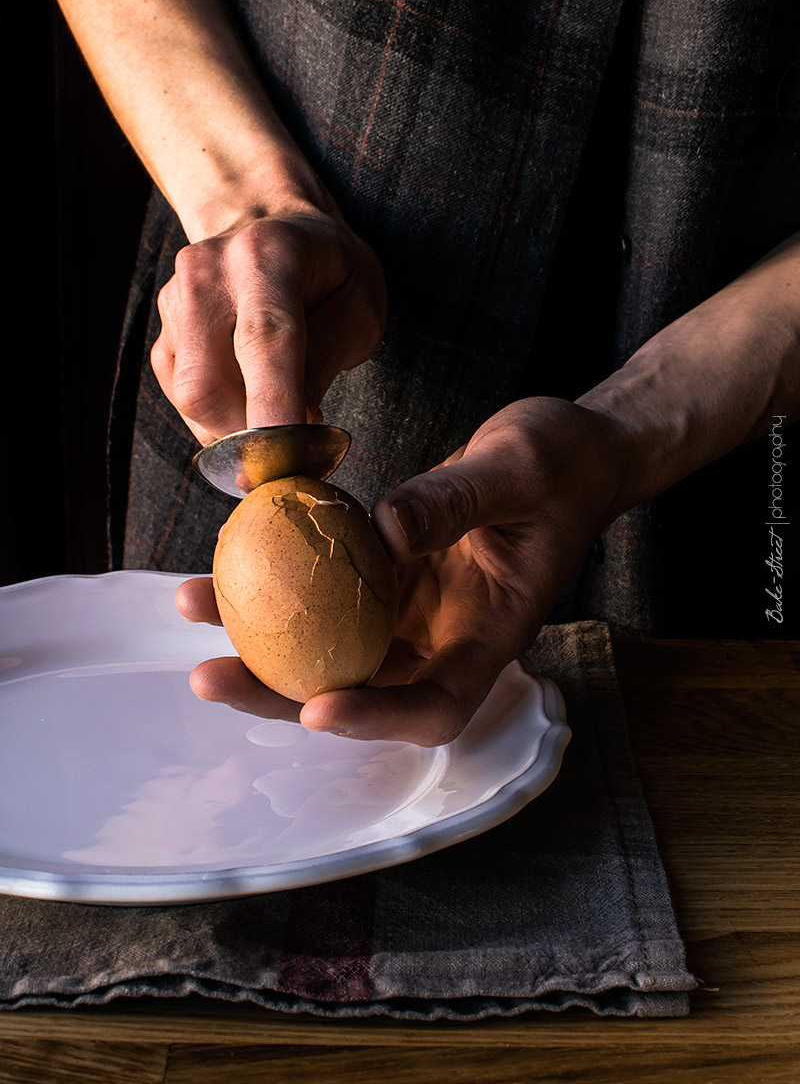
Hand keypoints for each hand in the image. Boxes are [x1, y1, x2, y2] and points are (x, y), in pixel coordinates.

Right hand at [150, 208, 384, 443]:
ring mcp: (175, 299)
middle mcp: (208, 273)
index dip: (272, 405)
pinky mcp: (161, 327)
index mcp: (268, 257)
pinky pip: (180, 396)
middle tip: (293, 446)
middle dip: (249, 435)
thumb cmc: (328, 270)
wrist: (270, 224)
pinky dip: (217, 415)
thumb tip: (295, 430)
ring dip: (235, 427)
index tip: (284, 461)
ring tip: (276, 410)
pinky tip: (248, 396)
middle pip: (206, 384)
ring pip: (189, 399)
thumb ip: (326, 362)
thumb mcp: (358, 305)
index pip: (264, 339)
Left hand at [176, 397, 630, 744]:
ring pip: (334, 642)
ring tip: (192, 604)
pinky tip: (227, 556)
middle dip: (282, 694)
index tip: (319, 707)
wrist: (574, 450)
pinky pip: (330, 585)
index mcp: (494, 633)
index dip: (378, 720)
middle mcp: (447, 634)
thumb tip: (385, 531)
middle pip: (363, 689)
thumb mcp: (519, 470)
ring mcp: (415, 606)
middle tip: (211, 676)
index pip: (437, 704)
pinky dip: (281, 579)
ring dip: (262, 636)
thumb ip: (455, 501)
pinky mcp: (392, 570)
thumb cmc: (566, 464)